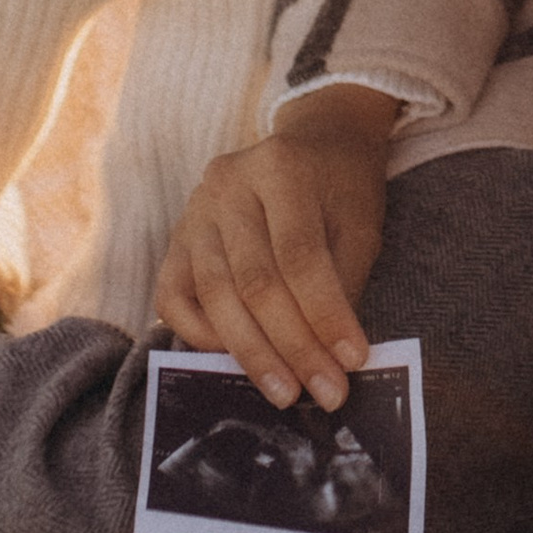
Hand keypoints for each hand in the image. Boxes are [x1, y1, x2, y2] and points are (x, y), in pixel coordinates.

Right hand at [154, 88, 396, 409]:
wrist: (313, 140)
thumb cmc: (342, 185)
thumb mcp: (358, 221)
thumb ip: (342, 281)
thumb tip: (331, 356)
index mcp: (280, 168)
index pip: (299, 256)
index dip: (325, 315)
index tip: (352, 361)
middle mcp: (227, 186)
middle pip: (255, 281)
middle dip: (292, 346)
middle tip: (324, 392)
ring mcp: (194, 211)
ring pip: (215, 295)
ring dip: (252, 353)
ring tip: (285, 392)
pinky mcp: (176, 238)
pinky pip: (174, 297)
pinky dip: (200, 335)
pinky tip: (232, 362)